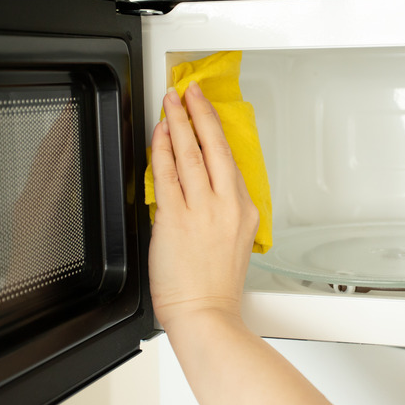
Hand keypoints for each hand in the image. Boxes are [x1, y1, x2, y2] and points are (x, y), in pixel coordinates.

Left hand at [148, 81, 258, 330]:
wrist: (205, 314)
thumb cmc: (216, 286)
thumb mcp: (235, 242)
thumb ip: (221, 210)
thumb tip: (199, 185)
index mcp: (245, 210)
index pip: (229, 159)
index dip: (215, 129)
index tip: (206, 112)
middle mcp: (227, 205)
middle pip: (214, 146)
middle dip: (199, 112)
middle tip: (190, 90)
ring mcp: (202, 210)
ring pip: (190, 153)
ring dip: (179, 122)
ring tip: (170, 102)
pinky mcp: (175, 219)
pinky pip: (167, 174)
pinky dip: (163, 149)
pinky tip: (159, 133)